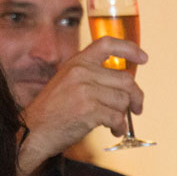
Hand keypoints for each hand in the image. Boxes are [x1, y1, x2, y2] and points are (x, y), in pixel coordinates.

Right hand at [17, 38, 147, 175]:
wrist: (32, 131)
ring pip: (123, 100)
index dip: (129, 49)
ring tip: (116, 124)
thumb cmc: (52, 111)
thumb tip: (122, 82)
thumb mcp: (67, 83)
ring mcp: (85, 91)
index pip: (107, 44)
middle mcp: (82, 72)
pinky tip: (113, 131)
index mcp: (77, 63)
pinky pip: (117, 117)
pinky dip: (119, 127)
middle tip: (137, 108)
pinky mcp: (89, 110)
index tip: (143, 58)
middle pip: (125, 80)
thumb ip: (90, 77)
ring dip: (124, 116)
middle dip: (136, 96)